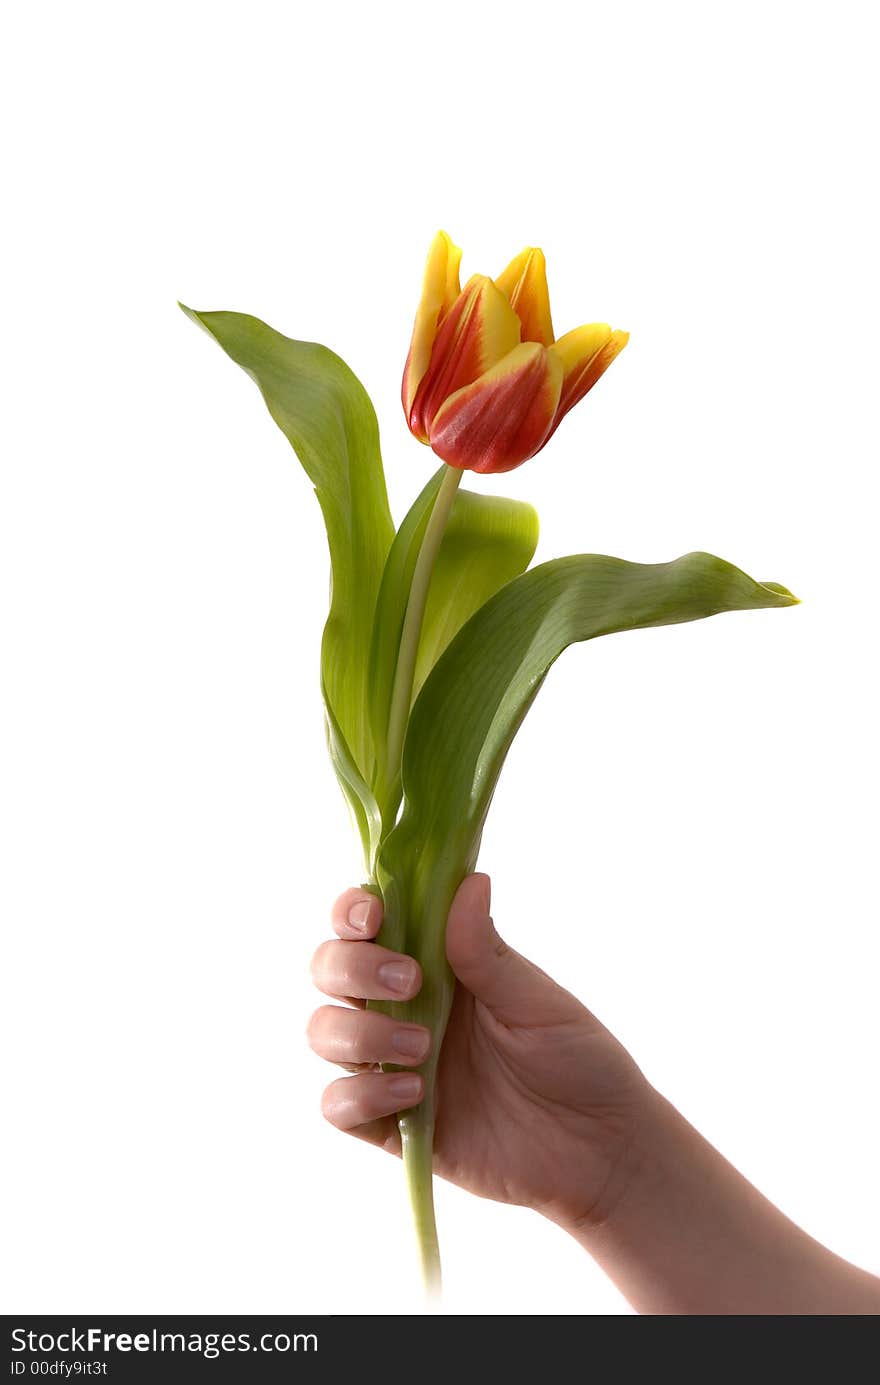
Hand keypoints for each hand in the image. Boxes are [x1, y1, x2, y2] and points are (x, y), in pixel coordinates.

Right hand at [308, 873, 648, 1229]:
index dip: (352, 911)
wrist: (600, 1150)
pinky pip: (338, 1107)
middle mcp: (404, 1007)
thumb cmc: (577, 1060)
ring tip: (421, 1048)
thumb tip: (470, 880)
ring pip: (323, 1032)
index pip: (369, 922)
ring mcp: (392, 1065)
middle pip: (330, 969)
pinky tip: (414, 1095)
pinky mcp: (391, 1125)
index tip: (372, 916)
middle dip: (350, 967)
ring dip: (358, 1033)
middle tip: (409, 981)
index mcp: (437, 963)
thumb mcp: (537, 1002)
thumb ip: (486, 952)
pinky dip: (360, 1096)